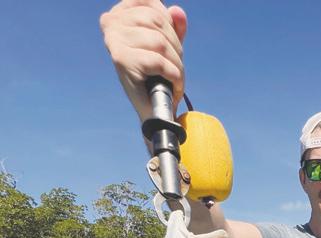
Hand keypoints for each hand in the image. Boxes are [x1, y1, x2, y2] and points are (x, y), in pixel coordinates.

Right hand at [100, 0, 186, 120]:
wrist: (153, 112)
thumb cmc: (157, 76)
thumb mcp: (167, 45)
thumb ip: (172, 26)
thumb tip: (178, 12)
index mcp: (119, 14)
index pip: (150, 1)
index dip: (168, 20)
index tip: (171, 41)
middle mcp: (111, 24)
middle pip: (157, 20)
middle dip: (176, 46)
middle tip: (176, 67)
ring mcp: (114, 41)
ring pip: (160, 41)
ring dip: (176, 63)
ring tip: (175, 77)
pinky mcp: (122, 60)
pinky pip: (158, 60)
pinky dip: (173, 74)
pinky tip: (174, 84)